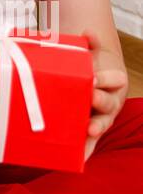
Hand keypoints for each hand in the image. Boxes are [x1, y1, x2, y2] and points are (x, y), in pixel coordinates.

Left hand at [83, 31, 127, 160]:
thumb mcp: (92, 54)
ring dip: (95, 128)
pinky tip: (78, 160)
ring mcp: (100, 118)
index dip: (105, 79)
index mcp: (113, 82)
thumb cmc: (90, 68)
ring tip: (88, 129)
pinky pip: (89, 144)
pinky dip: (85, 152)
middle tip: (90, 97)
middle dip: (100, 101)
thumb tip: (87, 33)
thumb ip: (91, 44)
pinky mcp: (88, 132)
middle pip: (109, 103)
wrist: (90, 85)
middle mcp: (109, 102)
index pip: (114, 80)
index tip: (93, 78)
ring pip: (101, 124)